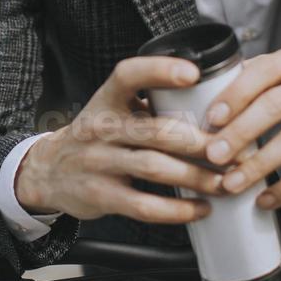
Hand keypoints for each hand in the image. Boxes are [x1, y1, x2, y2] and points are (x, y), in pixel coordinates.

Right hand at [15, 56, 221, 224]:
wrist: (48, 171)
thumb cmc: (95, 137)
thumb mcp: (110, 109)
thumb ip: (148, 102)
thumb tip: (209, 97)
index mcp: (106, 100)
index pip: (128, 75)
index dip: (160, 70)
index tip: (194, 72)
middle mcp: (100, 128)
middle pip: (156, 131)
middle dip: (201, 142)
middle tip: (233, 150)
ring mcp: (98, 163)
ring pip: (155, 168)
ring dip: (197, 177)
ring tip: (225, 182)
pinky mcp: (102, 195)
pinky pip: (144, 205)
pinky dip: (177, 210)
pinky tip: (200, 209)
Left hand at [202, 47, 280, 209]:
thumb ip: (262, 72)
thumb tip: (215, 89)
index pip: (261, 73)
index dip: (234, 96)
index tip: (212, 119)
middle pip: (274, 108)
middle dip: (240, 134)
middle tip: (213, 155)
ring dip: (259, 166)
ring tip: (232, 182)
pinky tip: (268, 198)